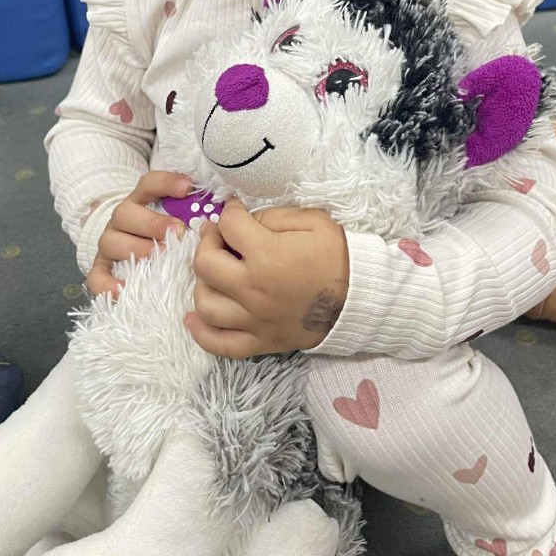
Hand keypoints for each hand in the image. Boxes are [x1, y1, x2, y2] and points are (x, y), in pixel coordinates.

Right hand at [85, 170, 190, 298]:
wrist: (131, 242)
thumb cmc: (164, 230)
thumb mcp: (176, 214)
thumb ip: (192, 210)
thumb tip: (221, 212)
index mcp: (141, 200)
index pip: (148, 183)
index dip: (166, 183)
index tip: (187, 188)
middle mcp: (122, 218)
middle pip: (126, 213)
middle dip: (153, 223)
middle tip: (179, 232)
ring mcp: (109, 243)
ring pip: (110, 242)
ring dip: (137, 248)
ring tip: (159, 257)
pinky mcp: (100, 268)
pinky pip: (96, 276)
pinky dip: (106, 284)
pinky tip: (122, 290)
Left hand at [185, 200, 349, 358]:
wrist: (361, 297)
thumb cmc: (337, 255)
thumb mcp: (312, 221)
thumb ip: (272, 217)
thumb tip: (243, 221)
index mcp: (266, 256)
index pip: (228, 226)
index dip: (230, 212)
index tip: (236, 210)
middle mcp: (253, 289)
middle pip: (204, 264)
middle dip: (207, 243)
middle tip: (219, 237)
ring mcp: (254, 319)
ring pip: (205, 304)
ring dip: (202, 283)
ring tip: (215, 272)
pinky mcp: (260, 341)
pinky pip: (220, 344)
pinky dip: (201, 332)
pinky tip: (194, 317)